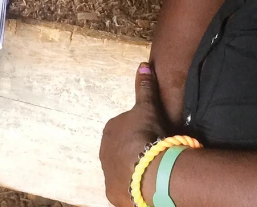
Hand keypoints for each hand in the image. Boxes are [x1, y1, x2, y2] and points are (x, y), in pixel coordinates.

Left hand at [100, 63, 168, 206]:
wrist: (147, 169)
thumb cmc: (147, 134)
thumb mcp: (148, 107)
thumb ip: (144, 87)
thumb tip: (143, 65)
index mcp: (110, 130)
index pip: (123, 128)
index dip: (138, 132)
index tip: (151, 136)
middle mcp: (104, 151)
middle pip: (120, 149)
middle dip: (133, 151)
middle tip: (152, 154)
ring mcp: (107, 173)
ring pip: (121, 169)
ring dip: (132, 169)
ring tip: (150, 171)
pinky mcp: (112, 192)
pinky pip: (123, 188)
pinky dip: (131, 187)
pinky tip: (144, 186)